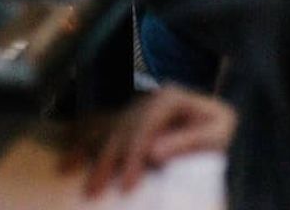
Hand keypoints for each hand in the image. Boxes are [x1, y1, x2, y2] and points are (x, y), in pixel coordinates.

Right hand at [70, 88, 237, 197]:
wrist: (222, 121)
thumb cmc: (222, 130)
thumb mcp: (218, 133)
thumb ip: (188, 141)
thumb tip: (153, 152)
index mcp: (170, 98)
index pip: (144, 130)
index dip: (133, 158)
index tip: (126, 186)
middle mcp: (148, 99)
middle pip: (120, 130)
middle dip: (105, 161)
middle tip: (93, 191)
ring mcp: (136, 106)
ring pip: (105, 126)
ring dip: (85, 148)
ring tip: (67, 169)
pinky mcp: (130, 116)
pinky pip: (101, 123)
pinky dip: (82, 134)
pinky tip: (66, 146)